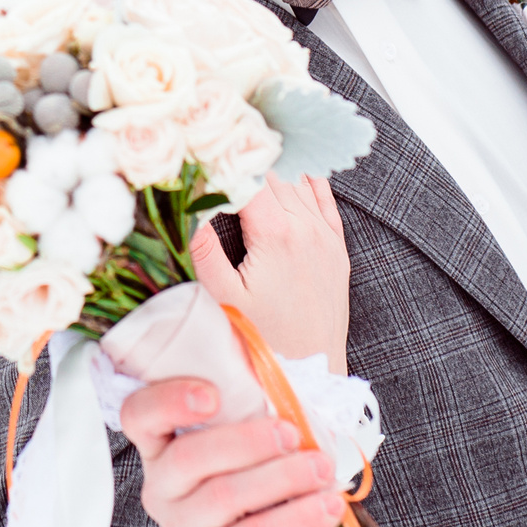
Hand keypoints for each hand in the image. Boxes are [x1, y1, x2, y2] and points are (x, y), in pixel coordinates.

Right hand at [119, 377, 346, 526]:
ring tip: (323, 469)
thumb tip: (285, 378)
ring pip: (225, 496)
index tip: (212, 395)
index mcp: (162, 448)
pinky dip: (296, 519)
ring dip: (283, 477)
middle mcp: (162, 489)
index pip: (139, 416)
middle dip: (246, 441)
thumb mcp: (249, 446)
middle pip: (188, 457)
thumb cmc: (257, 490)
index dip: (168, 400)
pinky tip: (328, 508)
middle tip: (293, 433)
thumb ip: (253, 410)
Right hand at [189, 174, 350, 375]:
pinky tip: (297, 176)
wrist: (313, 372)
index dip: (226, 163)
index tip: (204, 155)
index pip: (249, 177)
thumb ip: (204, 248)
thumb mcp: (223, 297)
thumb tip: (188, 208)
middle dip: (246, 165)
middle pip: (273, 176)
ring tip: (248, 164)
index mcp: (276, 233)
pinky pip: (326, 203)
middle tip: (220, 156)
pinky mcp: (338, 252)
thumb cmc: (264, 340)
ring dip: (274, 174)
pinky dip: (310, 185)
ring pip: (298, 185)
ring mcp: (326, 238)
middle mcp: (305, 228)